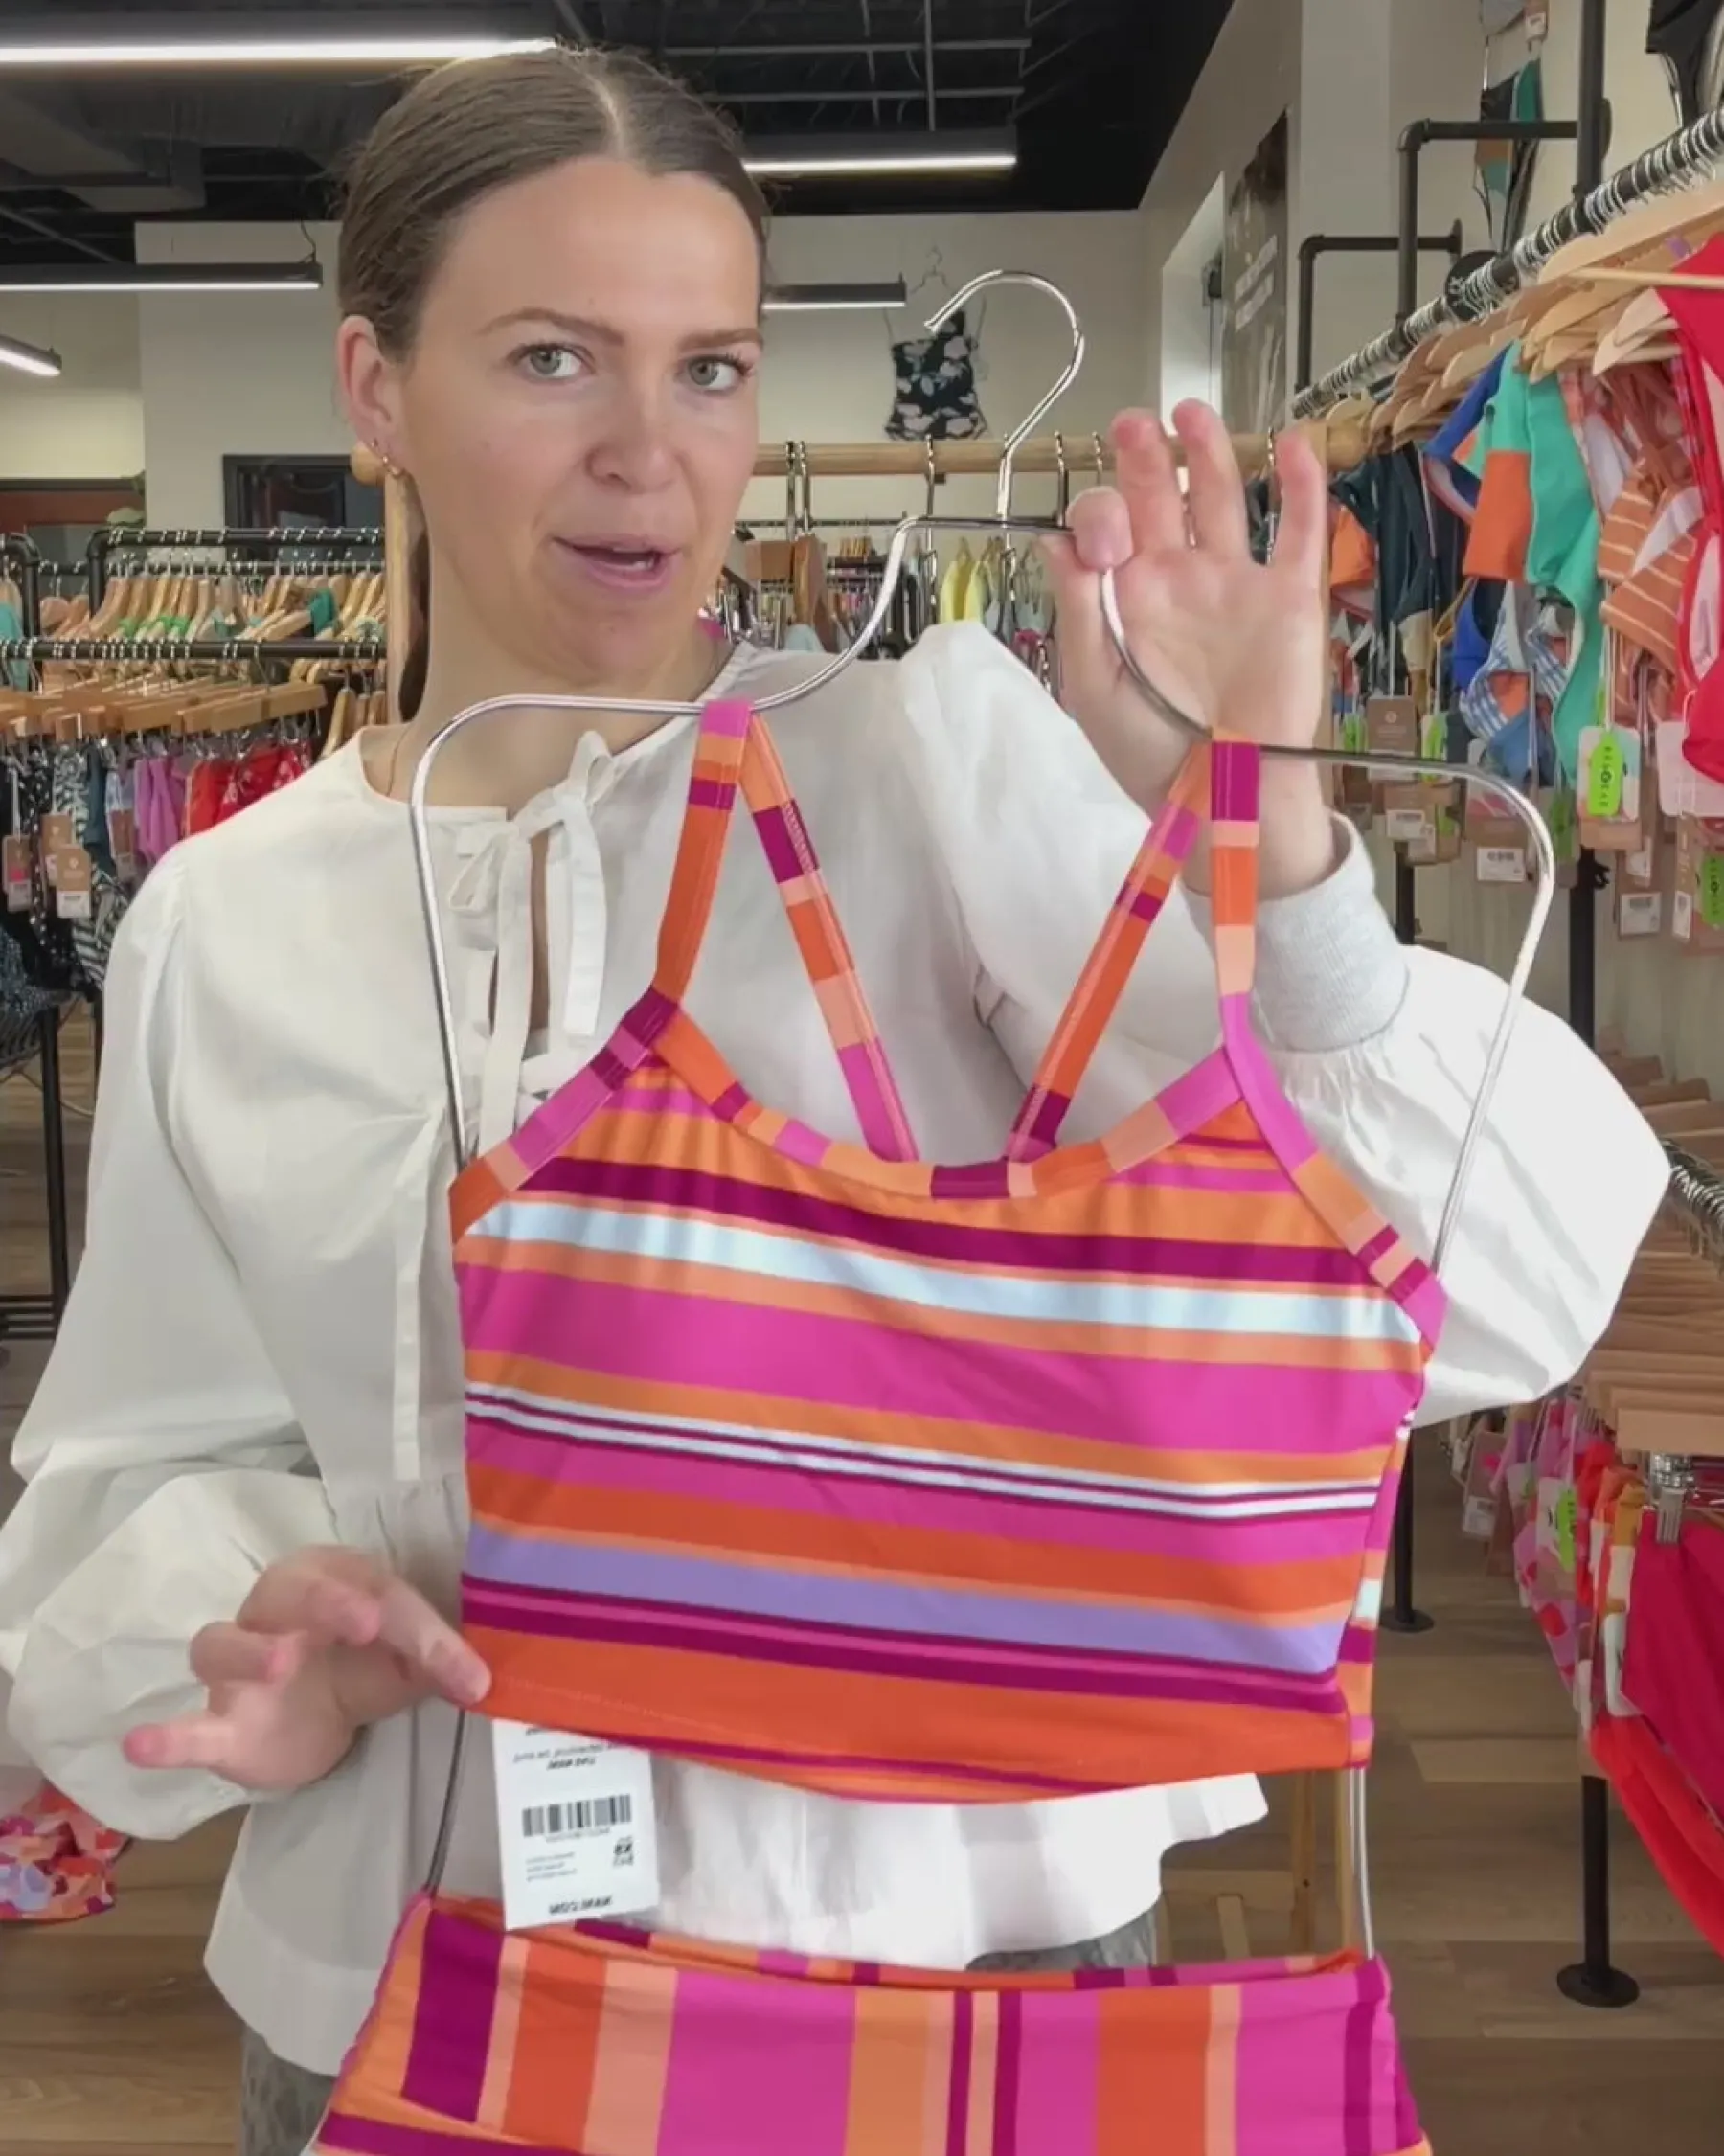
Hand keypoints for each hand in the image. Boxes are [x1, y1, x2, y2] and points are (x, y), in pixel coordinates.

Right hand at [123, 1547, 490, 1793]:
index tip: (454, 1665)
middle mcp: (276, 1613)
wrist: (319, 1718)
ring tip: (280, 1664)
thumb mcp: (409, 1663)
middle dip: (325, 1600)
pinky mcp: (220, 1726)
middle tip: (365, 1620)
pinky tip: (143, 1744)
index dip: (417, 1627)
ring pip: (221, 1642)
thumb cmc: (364, 1665)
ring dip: (249, 1649)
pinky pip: (186, 1726)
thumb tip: (485, 1683)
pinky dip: (166, 1736)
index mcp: (333, 1582)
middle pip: (287, 1590)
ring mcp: (240, 1670)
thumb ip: (441, 1664)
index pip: (376, 1592)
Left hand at [1043, 403, 1336, 898]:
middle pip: (1160, 500)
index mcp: (1124, 601)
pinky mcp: (1289, 601)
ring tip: (1188, 414)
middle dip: (1143, 459)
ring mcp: (1234, 586)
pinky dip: (1300, 487)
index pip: (1106, 531)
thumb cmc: (1150, 756)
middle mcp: (1178, 581)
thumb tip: (1054, 541)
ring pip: (1222, 501)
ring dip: (1207, 453)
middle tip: (1131, 424)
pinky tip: (1289, 445)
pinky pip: (1298, 533)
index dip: (1100, 514)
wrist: (1225, 799)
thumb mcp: (1093, 688)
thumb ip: (1077, 611)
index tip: (1105, 530)